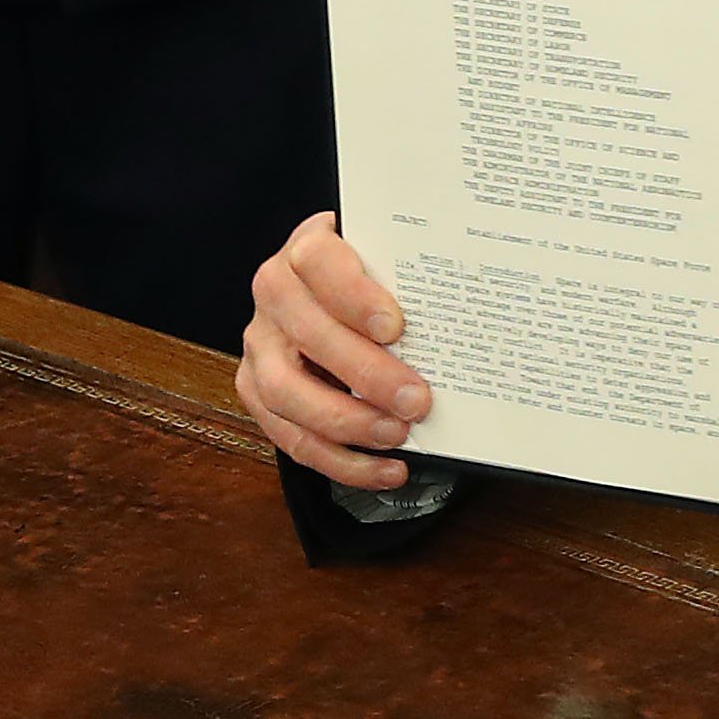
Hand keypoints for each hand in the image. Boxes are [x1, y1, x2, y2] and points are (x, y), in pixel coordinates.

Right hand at [235, 214, 432, 491]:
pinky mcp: (257, 390)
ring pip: (287, 392)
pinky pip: (291, 435)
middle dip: (366, 374)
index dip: (355, 296)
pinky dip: (340, 461)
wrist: (323, 286)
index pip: (318, 262)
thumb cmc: (369, 276)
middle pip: (309, 336)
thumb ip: (410, 279)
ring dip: (347, 422)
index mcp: (305, 250)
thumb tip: (461, 319)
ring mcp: (261, 345)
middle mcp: (275, 295)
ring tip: (396, 435)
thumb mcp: (387, 261)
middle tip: (416, 400)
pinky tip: (385, 468)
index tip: (395, 326)